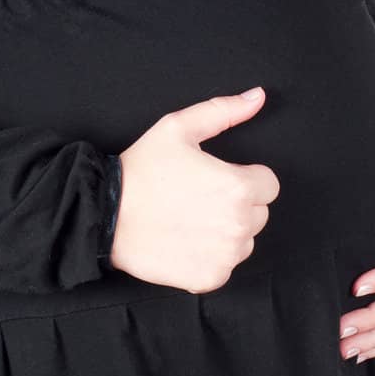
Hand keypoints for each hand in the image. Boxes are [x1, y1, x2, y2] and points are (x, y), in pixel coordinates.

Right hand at [111, 87, 279, 293]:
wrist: (106, 214)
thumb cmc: (142, 170)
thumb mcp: (179, 128)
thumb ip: (223, 111)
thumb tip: (257, 97)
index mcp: (238, 187)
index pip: (268, 184)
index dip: (243, 177)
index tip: (216, 179)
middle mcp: (239, 225)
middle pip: (259, 213)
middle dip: (236, 204)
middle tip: (198, 197)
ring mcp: (226, 256)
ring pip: (245, 241)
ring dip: (226, 232)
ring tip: (190, 219)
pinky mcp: (210, 278)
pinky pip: (225, 266)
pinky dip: (210, 257)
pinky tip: (184, 241)